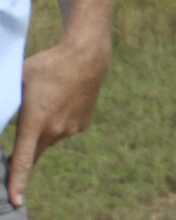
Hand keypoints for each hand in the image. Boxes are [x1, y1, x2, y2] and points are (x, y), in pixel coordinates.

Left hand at [8, 36, 110, 204]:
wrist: (87, 56)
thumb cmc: (47, 65)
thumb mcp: (17, 81)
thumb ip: (7, 104)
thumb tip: (1, 114)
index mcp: (35, 122)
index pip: (22, 160)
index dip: (16, 182)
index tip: (15, 200)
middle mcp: (54, 130)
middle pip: (33, 152)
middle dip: (25, 150)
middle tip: (26, 127)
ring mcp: (70, 129)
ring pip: (49, 140)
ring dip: (44, 130)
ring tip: (50, 100)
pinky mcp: (82, 124)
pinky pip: (63, 131)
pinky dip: (59, 122)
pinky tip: (63, 101)